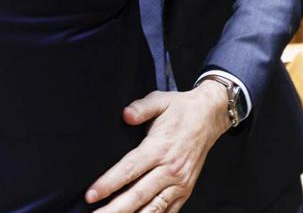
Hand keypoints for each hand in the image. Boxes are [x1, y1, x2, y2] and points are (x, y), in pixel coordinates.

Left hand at [87, 81, 231, 212]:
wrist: (210, 117)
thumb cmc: (181, 109)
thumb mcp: (160, 100)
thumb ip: (141, 107)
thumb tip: (126, 114)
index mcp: (159, 148)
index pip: (130, 170)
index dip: (109, 184)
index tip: (91, 195)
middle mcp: (170, 169)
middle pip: (138, 195)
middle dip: (115, 209)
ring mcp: (179, 183)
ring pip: (153, 208)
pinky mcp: (185, 190)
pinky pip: (169, 211)